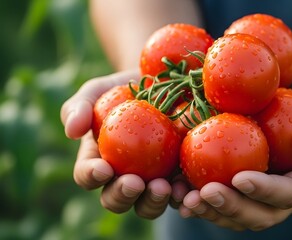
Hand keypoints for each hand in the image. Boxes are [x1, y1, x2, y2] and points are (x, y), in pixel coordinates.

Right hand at [60, 70, 187, 218]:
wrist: (160, 86)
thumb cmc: (123, 89)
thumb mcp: (98, 91)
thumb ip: (79, 107)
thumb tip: (72, 131)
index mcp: (98, 161)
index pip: (88, 175)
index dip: (92, 176)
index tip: (104, 168)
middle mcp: (123, 177)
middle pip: (117, 199)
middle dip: (124, 195)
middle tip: (135, 182)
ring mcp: (152, 181)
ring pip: (148, 205)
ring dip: (154, 202)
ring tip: (164, 188)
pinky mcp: (178, 178)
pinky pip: (178, 194)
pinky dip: (182, 196)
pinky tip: (187, 189)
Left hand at [178, 76, 291, 230]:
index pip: (289, 194)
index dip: (265, 191)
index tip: (240, 178)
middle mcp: (287, 194)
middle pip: (260, 214)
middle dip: (231, 207)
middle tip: (204, 194)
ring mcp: (263, 191)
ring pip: (238, 213)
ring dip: (210, 210)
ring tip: (184, 198)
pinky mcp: (243, 181)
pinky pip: (223, 196)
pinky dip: (200, 198)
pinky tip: (177, 189)